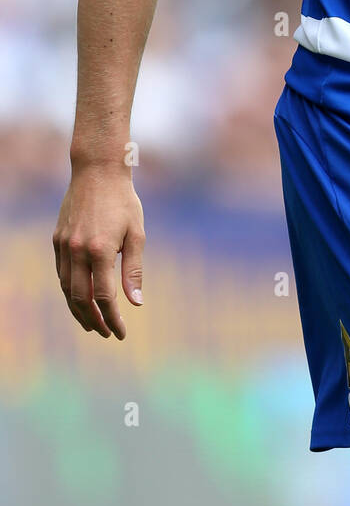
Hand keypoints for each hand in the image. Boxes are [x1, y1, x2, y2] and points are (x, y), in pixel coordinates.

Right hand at [53, 167, 145, 338]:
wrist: (97, 171)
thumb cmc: (123, 202)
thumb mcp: (136, 234)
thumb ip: (133, 270)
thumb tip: (136, 302)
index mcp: (100, 251)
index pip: (104, 297)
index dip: (113, 319)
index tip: (120, 333)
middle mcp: (77, 251)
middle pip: (80, 299)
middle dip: (93, 320)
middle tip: (106, 332)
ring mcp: (64, 245)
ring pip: (66, 288)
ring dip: (78, 309)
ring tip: (92, 322)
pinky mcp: (57, 239)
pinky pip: (61, 272)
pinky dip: (69, 290)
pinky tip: (80, 297)